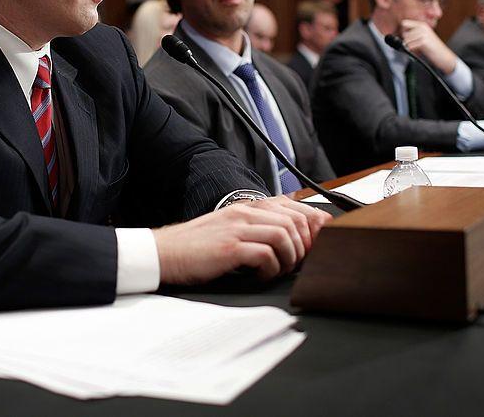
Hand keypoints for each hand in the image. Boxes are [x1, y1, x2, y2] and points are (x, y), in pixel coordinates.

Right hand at [153, 196, 331, 284]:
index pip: (294, 206)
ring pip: (284, 235)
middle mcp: (245, 213)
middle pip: (294, 220)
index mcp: (248, 207)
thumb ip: (259, 228)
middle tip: (299, 263)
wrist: (165, 253)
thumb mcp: (232, 229)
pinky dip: (271, 269)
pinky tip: (262, 276)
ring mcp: (237, 229)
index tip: (318, 242)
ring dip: (290, 258)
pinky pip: (265, 255)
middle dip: (305, 245)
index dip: (313, 224)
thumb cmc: (198, 246)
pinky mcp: (229, 248)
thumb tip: (291, 238)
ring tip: (280, 270)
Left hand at [400, 20, 456, 73]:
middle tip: (415, 45)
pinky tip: (419, 51)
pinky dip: (412, 50)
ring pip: (406, 40)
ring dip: (410, 46)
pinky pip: (410, 46)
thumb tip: (400, 35)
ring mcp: (423, 34)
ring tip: (418, 48)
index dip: (403, 31)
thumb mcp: (423, 37)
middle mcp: (422, 27)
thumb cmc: (433, 48)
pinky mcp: (423, 41)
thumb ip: (413, 34)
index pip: (404, 23)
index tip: (407, 38)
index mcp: (422, 25)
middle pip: (404, 33)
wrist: (444, 56)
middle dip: (407, 41)